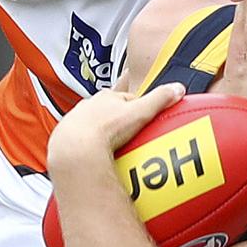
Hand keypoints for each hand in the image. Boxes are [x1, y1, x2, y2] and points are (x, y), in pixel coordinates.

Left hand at [48, 81, 185, 170]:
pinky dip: (90, 148)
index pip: (126, 98)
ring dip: (103, 134)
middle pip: (109, 111)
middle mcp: (89, 107)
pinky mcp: (69, 141)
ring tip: (115, 148)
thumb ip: (159, 99)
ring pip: (94, 126)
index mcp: (106, 97)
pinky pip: (83, 143)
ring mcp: (77, 123)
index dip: (137, 107)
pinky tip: (99, 157)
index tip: (144, 115)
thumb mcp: (140, 111)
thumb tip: (177, 89)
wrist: (75, 149)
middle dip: (119, 120)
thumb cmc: (103, 128)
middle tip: (129, 133)